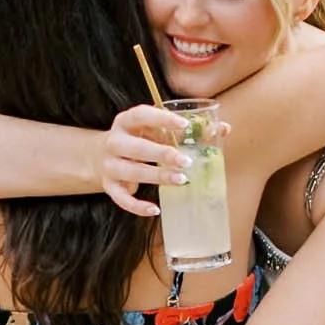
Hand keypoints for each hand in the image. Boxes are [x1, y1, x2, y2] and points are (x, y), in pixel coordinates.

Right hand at [99, 103, 228, 218]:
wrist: (100, 157)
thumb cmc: (139, 140)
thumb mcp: (155, 130)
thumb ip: (185, 129)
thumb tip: (224, 129)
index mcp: (126, 122)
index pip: (141, 115)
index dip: (162, 118)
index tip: (184, 125)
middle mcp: (114, 142)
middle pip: (136, 147)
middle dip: (162, 154)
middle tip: (186, 161)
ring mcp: (109, 165)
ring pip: (132, 172)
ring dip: (157, 177)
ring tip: (181, 180)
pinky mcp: (109, 186)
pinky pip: (122, 199)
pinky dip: (138, 206)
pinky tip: (155, 209)